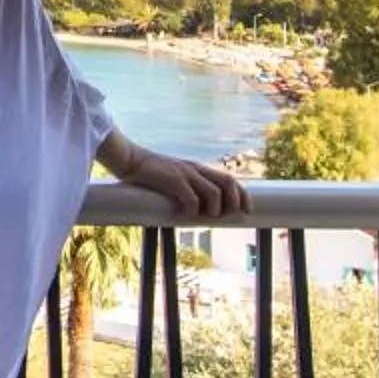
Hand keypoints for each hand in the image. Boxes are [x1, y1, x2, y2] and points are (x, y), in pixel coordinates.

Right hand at [98, 132, 247, 219]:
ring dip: (212, 211)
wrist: (130, 160)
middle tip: (225, 218)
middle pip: (229, 183)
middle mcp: (196, 169)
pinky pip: (191, 199)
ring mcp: (186, 173)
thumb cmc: (151, 174)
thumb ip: (189, 188)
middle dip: (234, 203)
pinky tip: (181, 215)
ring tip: (199, 218)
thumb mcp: (176, 178)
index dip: (243, 195)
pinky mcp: (174, 179)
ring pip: (214, 194)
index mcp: (199, 169)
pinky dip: (191, 211)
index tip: (248, 211)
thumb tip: (201, 210)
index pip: (230, 179)